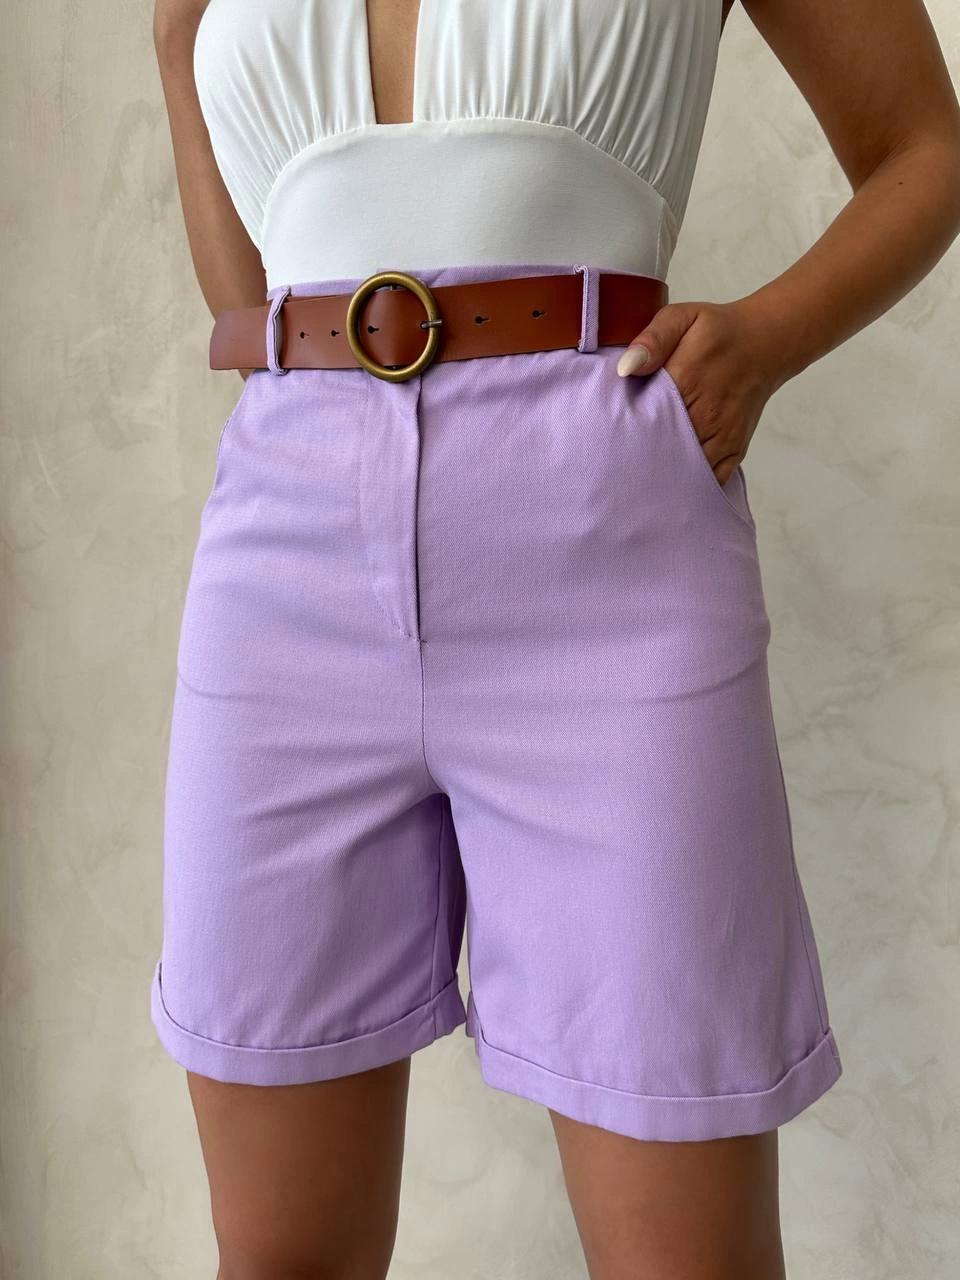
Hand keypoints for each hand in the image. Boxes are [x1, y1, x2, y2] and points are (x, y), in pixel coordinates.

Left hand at [616, 299, 786, 485]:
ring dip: (661, 476)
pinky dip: (688, 486)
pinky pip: (708, 481)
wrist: (765, 344)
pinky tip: (669, 483)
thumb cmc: (716, 332)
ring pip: (684, 471)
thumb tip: (626, 368)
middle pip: (661, 450)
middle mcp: (706, 416)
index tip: (606, 437)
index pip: (645, 418)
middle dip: (637, 459)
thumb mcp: (682, 318)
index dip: (623, 431)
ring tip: (637, 476)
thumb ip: (652, 339)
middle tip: (614, 463)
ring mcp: (721, 438)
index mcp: (687, 381)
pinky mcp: (733, 451)